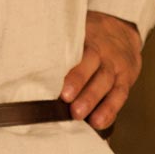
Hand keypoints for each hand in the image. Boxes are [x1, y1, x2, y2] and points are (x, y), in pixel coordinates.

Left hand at [61, 11, 141, 131]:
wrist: (123, 32)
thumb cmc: (90, 36)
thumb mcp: (77, 30)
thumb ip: (60, 43)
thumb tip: (29, 57)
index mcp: (87, 36)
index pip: (77, 47)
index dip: (67, 61)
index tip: (54, 76)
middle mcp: (102, 50)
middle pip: (92, 64)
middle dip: (78, 82)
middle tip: (65, 99)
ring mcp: (115, 65)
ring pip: (106, 82)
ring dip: (92, 99)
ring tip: (78, 115)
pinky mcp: (125, 80)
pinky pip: (120, 95)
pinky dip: (109, 110)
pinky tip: (98, 123)